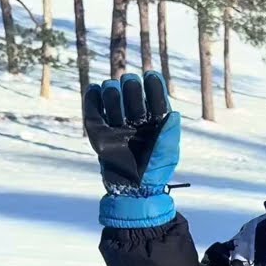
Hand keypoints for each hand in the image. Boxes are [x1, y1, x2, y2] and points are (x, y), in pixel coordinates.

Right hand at [83, 71, 180, 226]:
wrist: (135, 189)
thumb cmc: (155, 170)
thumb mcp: (167, 150)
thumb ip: (169, 130)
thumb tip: (173, 113)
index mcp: (155, 121)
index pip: (154, 96)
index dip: (153, 84)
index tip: (151, 76)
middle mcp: (136, 121)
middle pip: (131, 92)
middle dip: (131, 86)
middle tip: (130, 85)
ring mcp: (117, 126)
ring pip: (112, 97)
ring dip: (112, 90)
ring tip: (113, 89)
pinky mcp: (99, 133)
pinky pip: (93, 111)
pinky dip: (92, 98)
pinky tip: (96, 90)